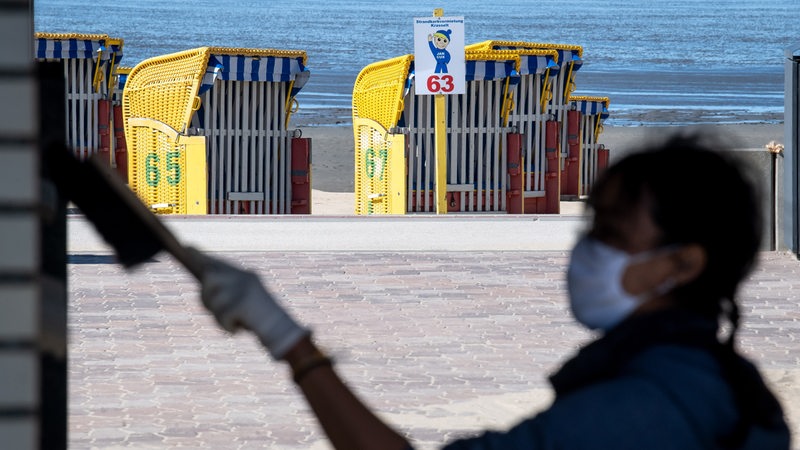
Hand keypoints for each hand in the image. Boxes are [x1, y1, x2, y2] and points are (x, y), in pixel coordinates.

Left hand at [191, 249, 308, 358]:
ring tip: (233, 323)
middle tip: (215, 311)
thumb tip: (205, 279)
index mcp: (246, 276)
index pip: (219, 263)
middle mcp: (245, 277)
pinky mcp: (242, 302)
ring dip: (218, 316)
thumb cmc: (258, 320)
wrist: (281, 331)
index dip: (202, 256)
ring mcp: (243, 288)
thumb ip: (225, 292)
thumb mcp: (242, 302)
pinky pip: (221, 316)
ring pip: (212, 299)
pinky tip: (238, 330)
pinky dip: (226, 327)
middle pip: (209, 278)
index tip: (187, 247)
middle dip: (206, 297)